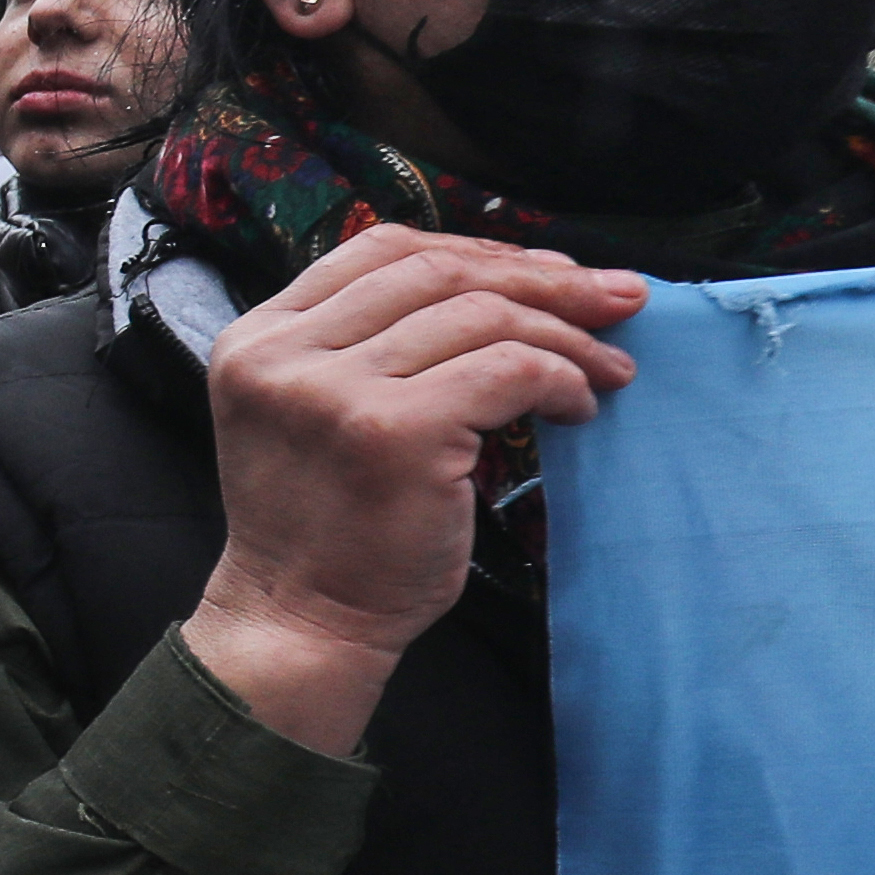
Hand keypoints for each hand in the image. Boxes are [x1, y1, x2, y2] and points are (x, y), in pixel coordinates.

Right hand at [181, 226, 641, 755]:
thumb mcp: (316, 413)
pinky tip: (579, 407)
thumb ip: (367, 348)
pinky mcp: (391, 431)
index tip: (549, 272)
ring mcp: (333, 391)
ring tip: (607, 369)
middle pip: (437, 271)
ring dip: (564, 335)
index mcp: (258, 339)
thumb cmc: (328, 530)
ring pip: (480, 316)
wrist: (301, 624)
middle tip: (616, 300)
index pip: (381, 250)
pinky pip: (507, 370)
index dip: (478, 250)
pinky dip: (561, 378)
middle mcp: (283, 354)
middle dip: (542, 279)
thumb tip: (502, 287)